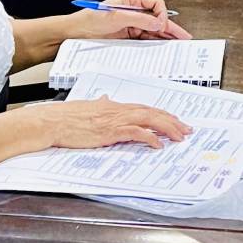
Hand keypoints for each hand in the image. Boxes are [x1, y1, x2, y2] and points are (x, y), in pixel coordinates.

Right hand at [40, 97, 191, 149]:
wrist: (55, 121)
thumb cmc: (69, 117)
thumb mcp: (89, 106)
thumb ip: (101, 103)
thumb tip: (105, 98)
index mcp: (116, 106)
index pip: (146, 108)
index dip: (163, 114)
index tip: (176, 121)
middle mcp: (120, 110)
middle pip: (153, 112)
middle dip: (173, 121)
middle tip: (186, 129)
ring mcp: (116, 120)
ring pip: (149, 120)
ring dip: (167, 128)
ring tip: (179, 136)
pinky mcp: (111, 131)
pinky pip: (136, 132)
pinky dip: (149, 138)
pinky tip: (157, 144)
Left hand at [70, 0, 191, 40]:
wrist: (75, 33)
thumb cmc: (90, 19)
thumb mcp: (116, 17)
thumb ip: (138, 19)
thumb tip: (157, 23)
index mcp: (132, 0)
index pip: (155, 4)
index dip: (161, 14)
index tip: (161, 25)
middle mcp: (134, 11)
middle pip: (157, 18)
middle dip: (171, 27)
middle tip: (183, 37)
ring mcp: (132, 24)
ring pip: (154, 30)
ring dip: (165, 37)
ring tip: (178, 44)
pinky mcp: (129, 36)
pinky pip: (146, 39)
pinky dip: (155, 43)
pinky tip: (163, 48)